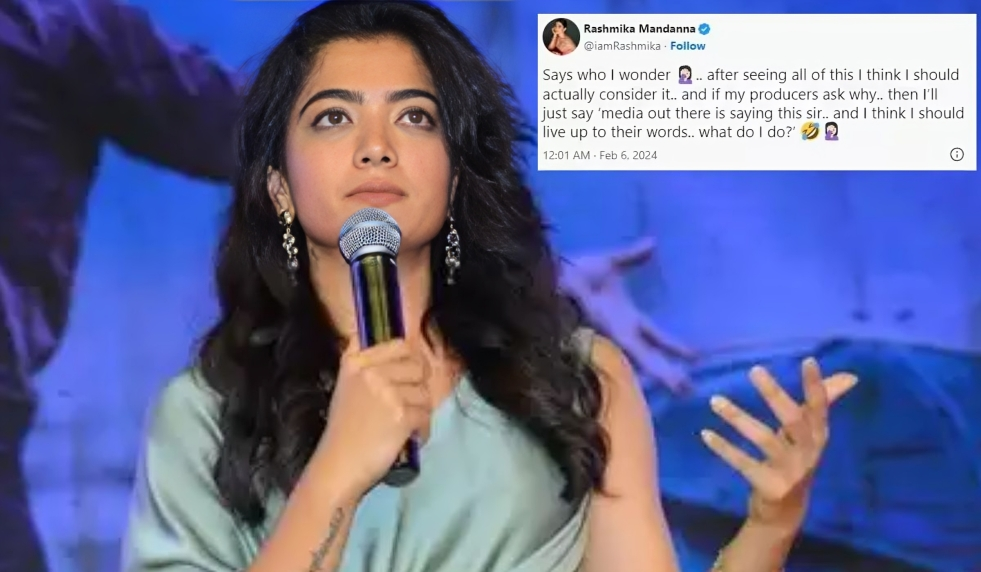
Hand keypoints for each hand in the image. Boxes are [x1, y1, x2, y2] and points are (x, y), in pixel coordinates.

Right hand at [313, 339, 432, 499]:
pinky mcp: (401, 415)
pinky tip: (408, 437)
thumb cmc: (343, 428)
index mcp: (356, 362)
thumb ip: (365, 362)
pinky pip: (426, 415)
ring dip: (420, 410)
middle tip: (407, 402)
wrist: (337, 465)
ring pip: (424, 392)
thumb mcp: (346, 386)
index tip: (405, 374)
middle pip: (418, 366)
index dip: (409, 358)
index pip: (400, 344)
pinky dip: (421, 430)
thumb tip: (392, 343)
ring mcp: (387, 393)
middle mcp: (372, 372)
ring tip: (403, 423)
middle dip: (417, 385)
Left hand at [559, 237, 695, 393]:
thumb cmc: (577, 271)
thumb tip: (653, 243)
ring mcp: (605, 338)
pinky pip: (610, 358)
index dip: (674, 346)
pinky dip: (622, 371)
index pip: (656, 337)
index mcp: (626, 319)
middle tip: (689, 388)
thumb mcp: (610, 263)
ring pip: (635, 362)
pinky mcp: (590, 339)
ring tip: (674, 388)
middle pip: (649, 356)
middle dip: (668, 370)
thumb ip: (631, 257)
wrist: (550, 274)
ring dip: (653, 375)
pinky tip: (638, 387)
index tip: (696, 356)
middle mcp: (619, 333)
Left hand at [700, 358, 857, 529]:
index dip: (816, 385)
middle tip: (755, 370)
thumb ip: (824, 403)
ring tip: (715, 400)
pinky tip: (706, 433)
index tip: (808, 361)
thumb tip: (850, 376)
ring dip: (738, 418)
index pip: (820, 407)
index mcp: (818, 436)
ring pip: (764, 439)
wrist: (786, 513)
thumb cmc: (795, 461)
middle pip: (793, 420)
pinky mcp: (770, 487)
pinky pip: (744, 463)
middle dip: (774, 394)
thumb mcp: (809, 434)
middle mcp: (808, 453)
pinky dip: (725, 448)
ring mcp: (790, 472)